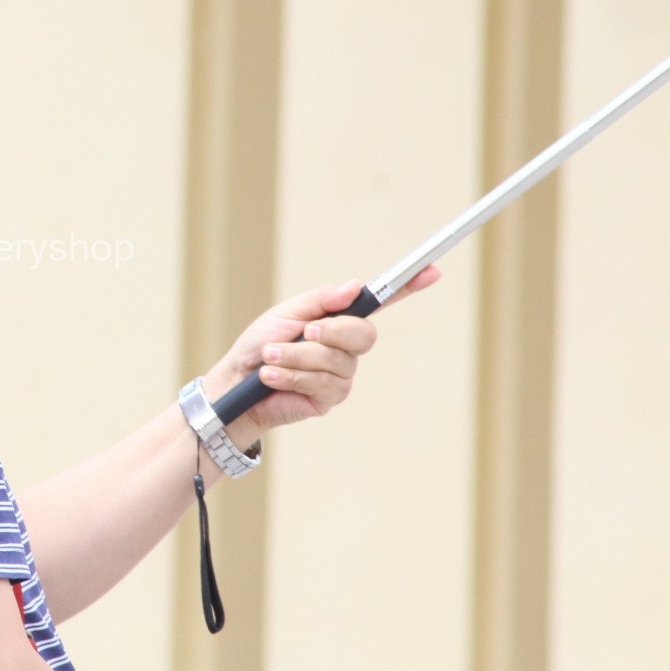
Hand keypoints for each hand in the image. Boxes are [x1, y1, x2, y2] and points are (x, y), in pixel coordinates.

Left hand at [202, 267, 440, 440]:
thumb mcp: (286, 313)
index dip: (408, 287)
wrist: (237, 383)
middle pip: (364, 334)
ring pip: (335, 361)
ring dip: (296, 357)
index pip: (380, 302)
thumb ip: (320, 301)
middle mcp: (347, 346)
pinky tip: (271, 377)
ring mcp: (342, 374)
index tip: (432, 272)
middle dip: (332, 332)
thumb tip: (354, 286)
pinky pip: (322, 383)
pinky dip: (291, 376)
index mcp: (338, 319)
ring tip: (270, 358)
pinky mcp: (330, 398)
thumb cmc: (261, 345)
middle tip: (304, 331)